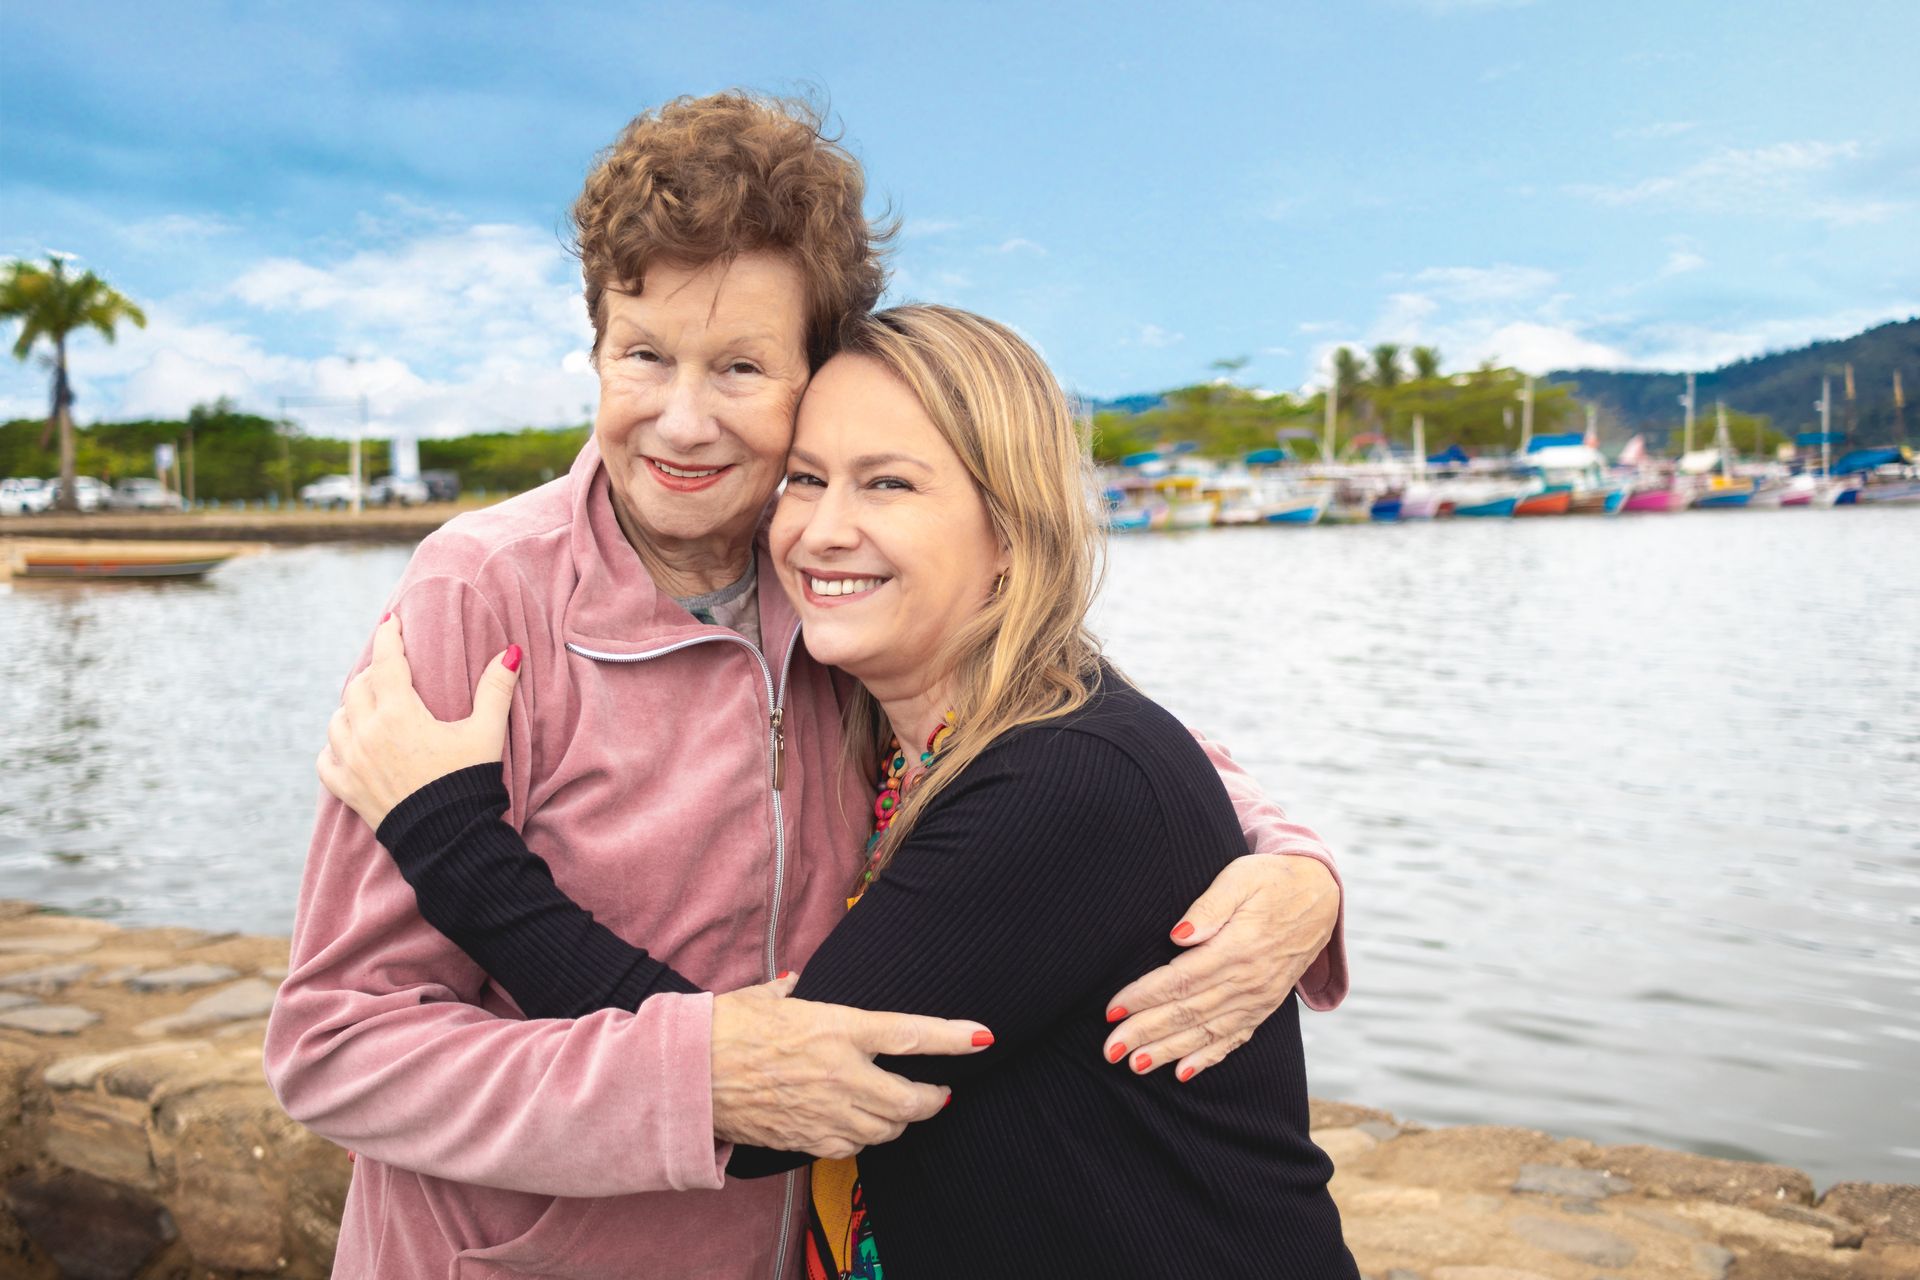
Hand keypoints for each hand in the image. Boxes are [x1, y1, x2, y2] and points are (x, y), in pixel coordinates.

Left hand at [317, 613, 521, 830]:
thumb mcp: (487, 733)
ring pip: (337, 719)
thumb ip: (496, 689)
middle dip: (374, 673)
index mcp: (400, 714)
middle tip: (392, 671)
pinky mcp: (346, 788)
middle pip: (358, 686)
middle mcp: (368, 733)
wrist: (448, 838)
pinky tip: (350, 744)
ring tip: (371, 706)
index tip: (392, 621)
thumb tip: (510, 651)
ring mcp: (352, 762)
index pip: (387, 661)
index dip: (389, 636)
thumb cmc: (468, 782)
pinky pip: (326, 758)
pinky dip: (335, 746)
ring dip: (352, 707)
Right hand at [711, 974, 992, 1159]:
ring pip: (885, 1130)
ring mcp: (823, 1112)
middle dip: (932, 1099)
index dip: (952, 1038)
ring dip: (898, 1122)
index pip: (909, 1034)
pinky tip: (856, 1126)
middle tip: (938, 1093)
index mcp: (836, 1027)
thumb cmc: (723, 1026)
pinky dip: (862, 1139)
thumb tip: (796, 983)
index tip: (983, 1037)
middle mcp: (839, 1073)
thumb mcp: (765, 996)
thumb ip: (791, 990)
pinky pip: (851, 1147)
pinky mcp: (804, 1139)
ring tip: (898, 1109)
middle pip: (909, 1101)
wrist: (684, 1076)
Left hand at [1102, 854, 1338, 1081]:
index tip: (1112, 1010)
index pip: (1180, 980)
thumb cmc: (1270, 881)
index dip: (1144, 997)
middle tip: (1110, 1049)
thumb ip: (1210, 906)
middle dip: (1145, 1032)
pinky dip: (1208, 1058)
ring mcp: (1258, 999)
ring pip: (1206, 1032)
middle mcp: (1248, 981)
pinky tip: (1183, 1073)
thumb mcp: (1240, 878)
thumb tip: (1178, 935)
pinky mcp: (1264, 1006)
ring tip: (1135, 1065)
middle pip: (1188, 1012)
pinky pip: (1234, 1038)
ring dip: (1169, 1051)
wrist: (1319, 896)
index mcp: (1238, 949)